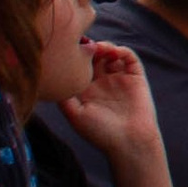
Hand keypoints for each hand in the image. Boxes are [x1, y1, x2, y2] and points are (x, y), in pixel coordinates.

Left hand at [58, 38, 161, 165]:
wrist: (129, 142)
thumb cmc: (100, 132)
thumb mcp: (75, 115)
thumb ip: (63, 96)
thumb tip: (52, 76)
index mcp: (87, 90)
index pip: (78, 66)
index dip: (73, 55)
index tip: (68, 49)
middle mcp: (102, 82)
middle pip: (93, 56)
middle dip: (88, 48)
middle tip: (83, 44)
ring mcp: (119, 78)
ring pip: (110, 53)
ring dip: (104, 46)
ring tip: (98, 48)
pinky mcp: (135, 77)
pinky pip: (129, 57)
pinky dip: (121, 50)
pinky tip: (112, 52)